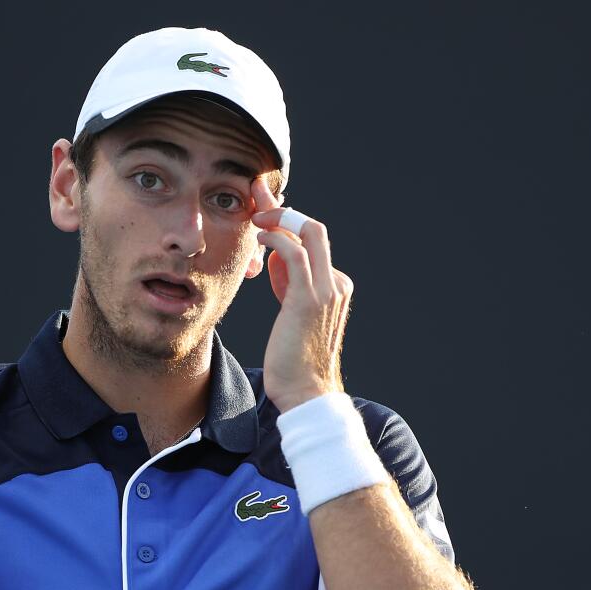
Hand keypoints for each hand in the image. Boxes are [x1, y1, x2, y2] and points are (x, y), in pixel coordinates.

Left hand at [250, 177, 354, 413]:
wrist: (307, 393)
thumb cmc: (294, 361)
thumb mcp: (293, 314)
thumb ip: (289, 285)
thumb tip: (276, 261)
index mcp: (335, 286)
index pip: (312, 243)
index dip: (286, 223)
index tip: (263, 212)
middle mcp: (336, 283)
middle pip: (314, 228)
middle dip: (284, 208)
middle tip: (257, 196)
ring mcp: (327, 289)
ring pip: (309, 232)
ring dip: (278, 217)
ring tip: (254, 216)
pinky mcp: (309, 298)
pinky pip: (295, 253)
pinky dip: (276, 238)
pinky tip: (258, 238)